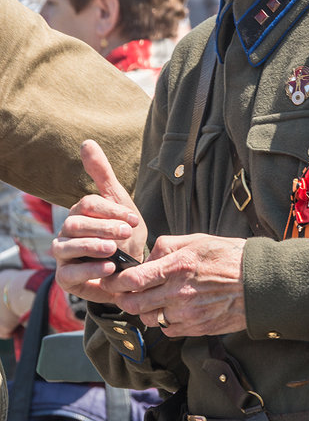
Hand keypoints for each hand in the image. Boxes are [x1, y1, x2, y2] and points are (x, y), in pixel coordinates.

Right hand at [53, 139, 146, 304]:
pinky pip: (70, 274)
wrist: (131, 268)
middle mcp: (66, 232)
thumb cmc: (124, 232)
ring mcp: (64, 256)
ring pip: (68, 247)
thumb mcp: (118, 200)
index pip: (88, 204)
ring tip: (113, 249)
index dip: (111, 210)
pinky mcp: (66, 278)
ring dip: (92, 246)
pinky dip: (89, 270)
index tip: (133, 219)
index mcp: (79, 212)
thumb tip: (86, 142)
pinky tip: (109, 267)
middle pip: (76, 224)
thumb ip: (102, 173)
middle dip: (103, 227)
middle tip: (126, 232)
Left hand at [100, 233, 246, 336]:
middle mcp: (178, 293)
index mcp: (177, 266)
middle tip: (122, 292)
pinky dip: (165, 321)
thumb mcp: (198, 240)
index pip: (132, 280)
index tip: (110, 280)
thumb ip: (167, 246)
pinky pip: (168, 329)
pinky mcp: (196, 328)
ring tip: (151, 299)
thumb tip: (146, 258)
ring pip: (149, 319)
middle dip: (123, 298)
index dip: (114, 282)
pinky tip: (173, 309)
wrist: (258, 283)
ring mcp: (187, 314)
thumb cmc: (229, 256)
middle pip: (134, 304)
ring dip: (144, 310)